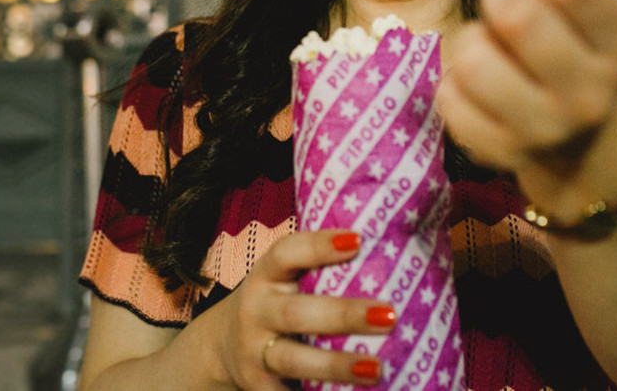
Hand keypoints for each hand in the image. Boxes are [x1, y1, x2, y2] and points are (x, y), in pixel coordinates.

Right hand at [215, 229, 394, 389]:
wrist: (222, 346)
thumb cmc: (277, 301)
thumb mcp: (285, 278)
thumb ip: (322, 267)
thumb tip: (394, 245)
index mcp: (266, 275)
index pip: (286, 253)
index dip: (319, 246)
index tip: (358, 240)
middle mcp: (256, 311)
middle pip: (297, 313)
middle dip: (344, 315)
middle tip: (389, 315)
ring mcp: (254, 352)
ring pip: (294, 360)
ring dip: (336, 365)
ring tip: (376, 368)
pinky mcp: (259, 388)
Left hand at [437, 0, 616, 205]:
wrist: (576, 147)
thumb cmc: (564, 43)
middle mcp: (593, 89)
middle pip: (516, 15)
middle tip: (502, 0)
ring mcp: (548, 128)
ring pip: (471, 58)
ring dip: (471, 42)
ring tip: (496, 51)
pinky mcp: (502, 154)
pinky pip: (449, 98)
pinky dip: (454, 83)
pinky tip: (484, 89)